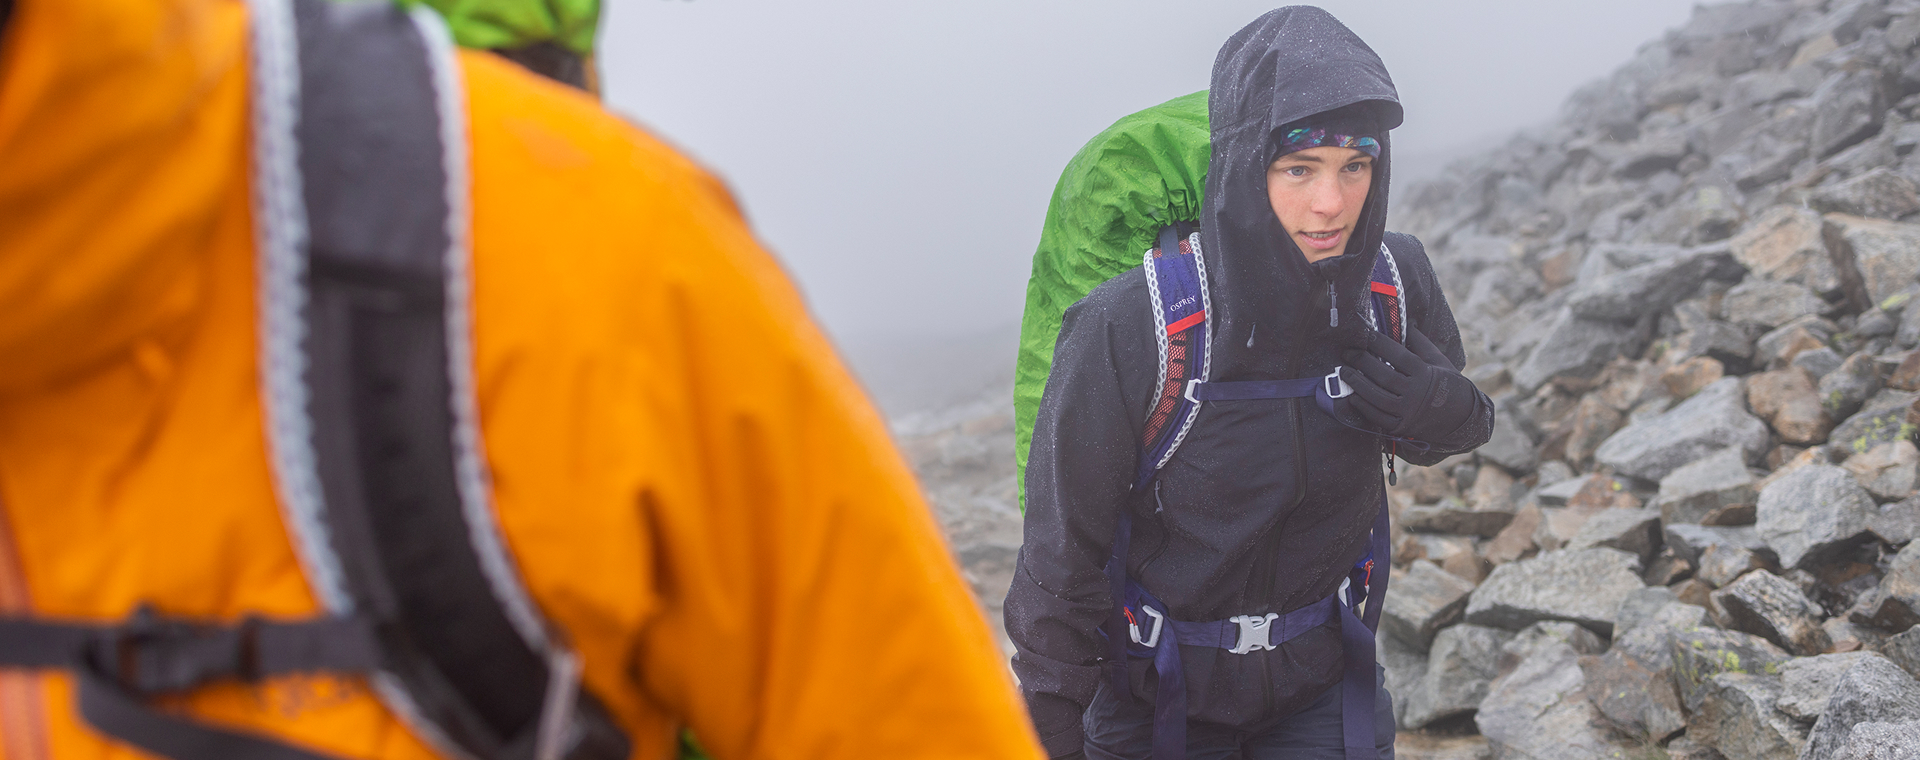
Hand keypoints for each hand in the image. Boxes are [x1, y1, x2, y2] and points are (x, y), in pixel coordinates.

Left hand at [1337, 327, 1475, 442]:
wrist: (1461, 418)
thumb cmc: (1447, 383)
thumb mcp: (1438, 360)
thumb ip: (1419, 343)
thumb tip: (1404, 323)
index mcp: (1426, 373)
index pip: (1398, 355)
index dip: (1379, 343)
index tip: (1365, 334)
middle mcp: (1416, 393)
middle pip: (1384, 375)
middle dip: (1362, 362)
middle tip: (1347, 352)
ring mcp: (1407, 412)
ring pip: (1377, 397)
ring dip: (1357, 383)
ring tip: (1344, 371)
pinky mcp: (1401, 427)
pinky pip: (1377, 417)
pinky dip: (1363, 406)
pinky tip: (1353, 395)